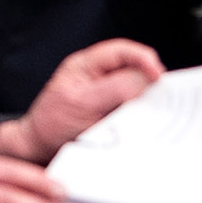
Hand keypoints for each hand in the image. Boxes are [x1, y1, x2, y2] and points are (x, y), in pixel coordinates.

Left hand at [0, 40, 163, 159]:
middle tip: (161, 96)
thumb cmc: (51, 123)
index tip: (158, 75)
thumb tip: (145, 80)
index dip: (143, 59)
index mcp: (87, 65)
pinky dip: (141, 118)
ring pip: (137, 92)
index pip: (121, 51)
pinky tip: (143, 125)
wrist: (40, 150)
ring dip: (146, 102)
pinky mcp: (114, 116)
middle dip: (149, 81)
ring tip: (153, 112)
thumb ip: (113, 89)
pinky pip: (134, 112)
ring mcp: (108, 97)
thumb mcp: (82, 102)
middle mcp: (100, 77)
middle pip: (134, 70)